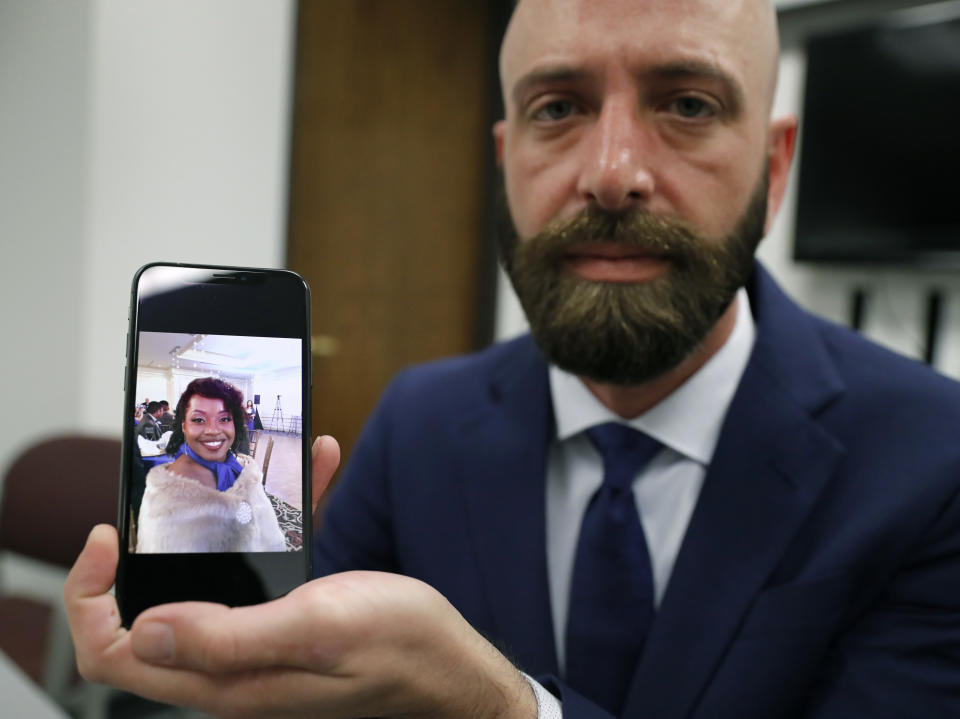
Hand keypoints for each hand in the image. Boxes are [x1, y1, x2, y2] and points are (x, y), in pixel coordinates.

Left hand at [64, 436, 536, 718]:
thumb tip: (143, 631)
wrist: (454, 664)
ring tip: (246, 466)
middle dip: (144, 553)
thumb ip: (226, 636)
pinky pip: (266, 565)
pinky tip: (319, 470)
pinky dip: (284, 517)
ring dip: (220, 524)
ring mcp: (260, 642)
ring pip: (207, 583)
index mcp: (225, 678)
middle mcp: (232, 665)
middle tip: (163, 496)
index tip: (107, 539)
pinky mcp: (291, 619)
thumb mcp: (315, 629)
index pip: (115, 654)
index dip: (91, 599)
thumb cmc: (399, 649)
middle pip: (147, 617)